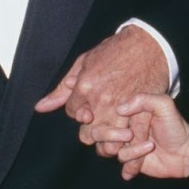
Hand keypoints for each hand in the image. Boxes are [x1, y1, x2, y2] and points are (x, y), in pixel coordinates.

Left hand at [34, 27, 168, 157]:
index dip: (78, 111)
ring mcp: (123, 108)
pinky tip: (130, 139)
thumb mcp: (84, 63)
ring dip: (111, 142)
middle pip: (88, 135)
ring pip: (110, 144)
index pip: (72, 114)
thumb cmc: (115, 50)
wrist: (148, 43)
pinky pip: (134, 140)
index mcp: (85, 87)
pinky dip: (131, 145)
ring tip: (114, 136)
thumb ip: (62, 89)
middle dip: (91, 133)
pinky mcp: (143, 112)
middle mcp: (102, 101)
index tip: (87, 106)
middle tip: (98, 124)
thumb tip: (40, 107)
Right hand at [99, 93, 188, 179]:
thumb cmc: (174, 126)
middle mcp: (120, 127)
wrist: (185, 152)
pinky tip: (147, 154)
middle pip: (96, 132)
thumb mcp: (164, 105)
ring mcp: (122, 144)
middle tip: (130, 134)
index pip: (103, 111)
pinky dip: (133, 160)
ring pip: (106, 149)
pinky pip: (120, 160)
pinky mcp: (127, 160)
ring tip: (148, 145)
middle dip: (108, 135)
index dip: (96, 114)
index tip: (95, 116)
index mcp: (126, 111)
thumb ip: (144, 100)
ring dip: (127, 149)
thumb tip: (119, 108)